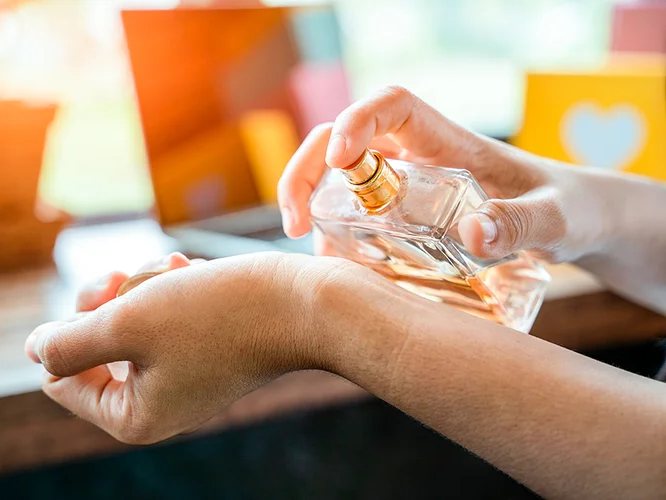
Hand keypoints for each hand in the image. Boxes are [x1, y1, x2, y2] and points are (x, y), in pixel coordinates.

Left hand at [25, 251, 361, 443]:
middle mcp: (156, 403)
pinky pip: (162, 314)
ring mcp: (182, 376)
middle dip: (112, 299)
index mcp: (133, 417)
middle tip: (133, 273)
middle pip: (92, 344)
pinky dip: (169, 287)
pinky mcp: (204, 349)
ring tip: (177, 268)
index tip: (108, 294)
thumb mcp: (128, 323)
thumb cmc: (218, 314)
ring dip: (144, 285)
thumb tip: (36, 350)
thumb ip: (69, 342)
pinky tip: (192, 270)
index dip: (72, 326)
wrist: (303, 303)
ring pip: (128, 319)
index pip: (60, 375)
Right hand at [277, 85, 609, 262]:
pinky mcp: (402, 216)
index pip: (391, 106)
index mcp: (448, 142)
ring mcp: (404, 187)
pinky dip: (334, 238)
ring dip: (312, 207)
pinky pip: (353, 216)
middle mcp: (416, 158)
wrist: (570, 221)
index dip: (356, 121)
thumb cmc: (567, 208)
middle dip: (306, 172)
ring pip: (337, 180)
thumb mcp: (556, 219)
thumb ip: (523, 224)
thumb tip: (472, 232)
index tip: (341, 160)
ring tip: (314, 258)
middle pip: (341, 142)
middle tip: (297, 224)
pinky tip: (339, 272)